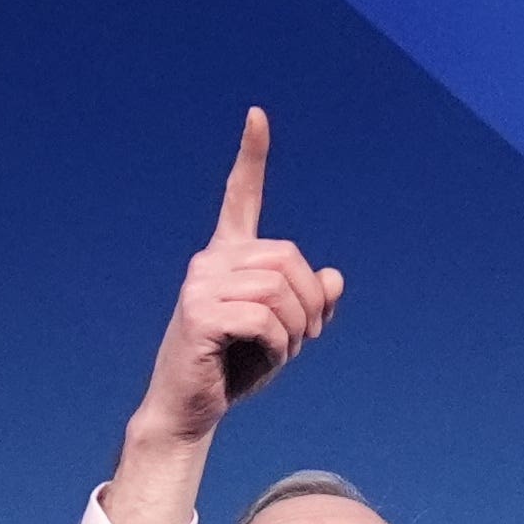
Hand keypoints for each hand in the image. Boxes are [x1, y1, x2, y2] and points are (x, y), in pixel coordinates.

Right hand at [114, 109, 341, 523]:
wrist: (189, 409)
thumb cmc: (234, 368)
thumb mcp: (283, 334)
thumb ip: (311, 304)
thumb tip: (334, 277)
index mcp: (228, 256)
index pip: (240, 197)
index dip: (252, 156)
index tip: (257, 114)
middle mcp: (211, 260)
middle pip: (289, 259)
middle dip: (309, 304)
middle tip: (303, 339)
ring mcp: (201, 284)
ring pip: (280, 291)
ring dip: (295, 330)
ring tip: (280, 353)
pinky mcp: (200, 313)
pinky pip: (265, 320)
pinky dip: (278, 347)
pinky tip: (263, 360)